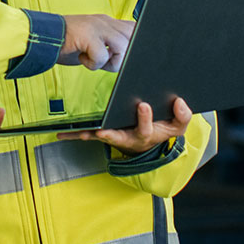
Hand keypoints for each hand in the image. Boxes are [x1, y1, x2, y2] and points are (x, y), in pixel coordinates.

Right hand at [58, 14, 133, 70]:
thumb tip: (125, 57)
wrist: (41, 37)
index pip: (134, 27)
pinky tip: (81, 58)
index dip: (134, 42)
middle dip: (125, 55)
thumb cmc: (66, 44)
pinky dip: (93, 64)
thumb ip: (108, 44)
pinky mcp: (87, 35)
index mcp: (107, 21)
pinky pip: (102, 56)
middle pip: (134, 36)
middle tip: (107, 60)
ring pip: (122, 47)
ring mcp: (97, 26)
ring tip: (93, 60)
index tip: (121, 55)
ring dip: (110, 62)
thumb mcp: (92, 41)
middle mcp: (104, 21)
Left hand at [58, 97, 191, 155]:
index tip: (143, 105)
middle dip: (111, 134)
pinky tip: (61, 133)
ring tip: (75, 133)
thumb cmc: (162, 129)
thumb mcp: (177, 125)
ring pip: (100, 137)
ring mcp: (115, 137)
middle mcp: (128, 138)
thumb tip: (180, 102)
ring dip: (87, 136)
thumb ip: (182, 115)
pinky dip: (75, 134)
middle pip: (119, 137)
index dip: (145, 118)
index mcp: (146, 134)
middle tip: (104, 131)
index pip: (147, 128)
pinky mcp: (104, 134)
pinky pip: (88, 135)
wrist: (150, 141)